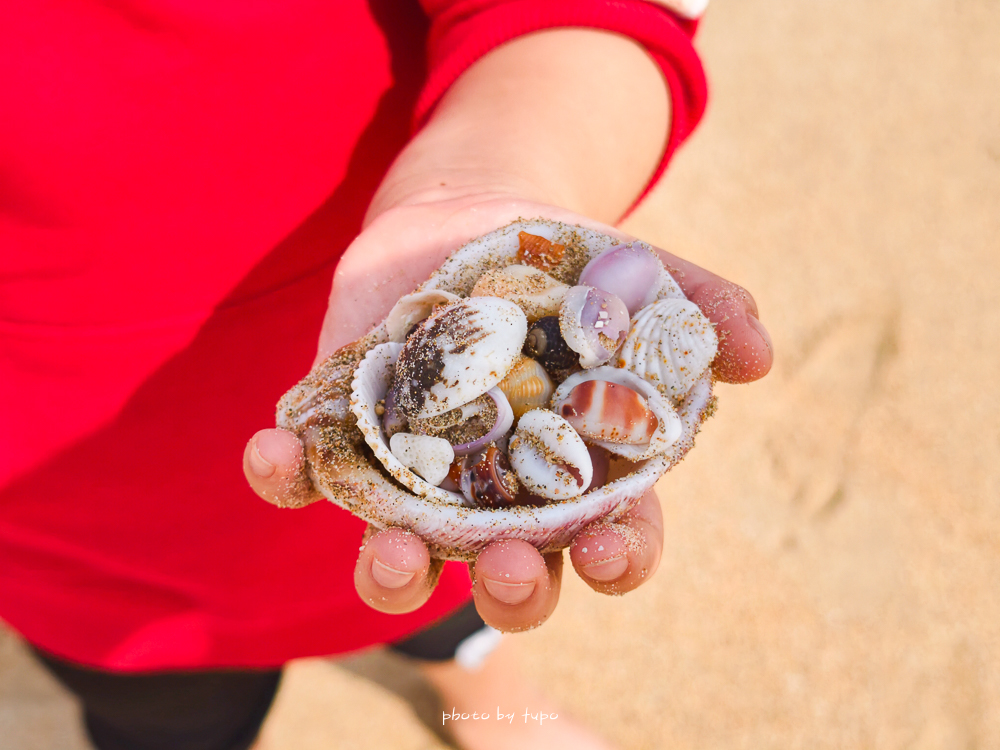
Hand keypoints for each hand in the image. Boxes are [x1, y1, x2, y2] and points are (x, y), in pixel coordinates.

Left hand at [243, 193, 772, 631]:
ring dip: (394, 572)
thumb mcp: (639, 277)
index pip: (609, 543)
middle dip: (508, 588)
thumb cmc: (566, 267)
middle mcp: (496, 498)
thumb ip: (701, 309)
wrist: (466, 225)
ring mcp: (415, 475)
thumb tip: (759, 354)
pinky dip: (285, 474)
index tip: (605, 547)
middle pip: (508, 576)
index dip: (613, 559)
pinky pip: (308, 477)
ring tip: (391, 552)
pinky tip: (274, 451)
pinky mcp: (347, 437)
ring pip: (403, 558)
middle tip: (503, 565)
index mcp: (577, 478)